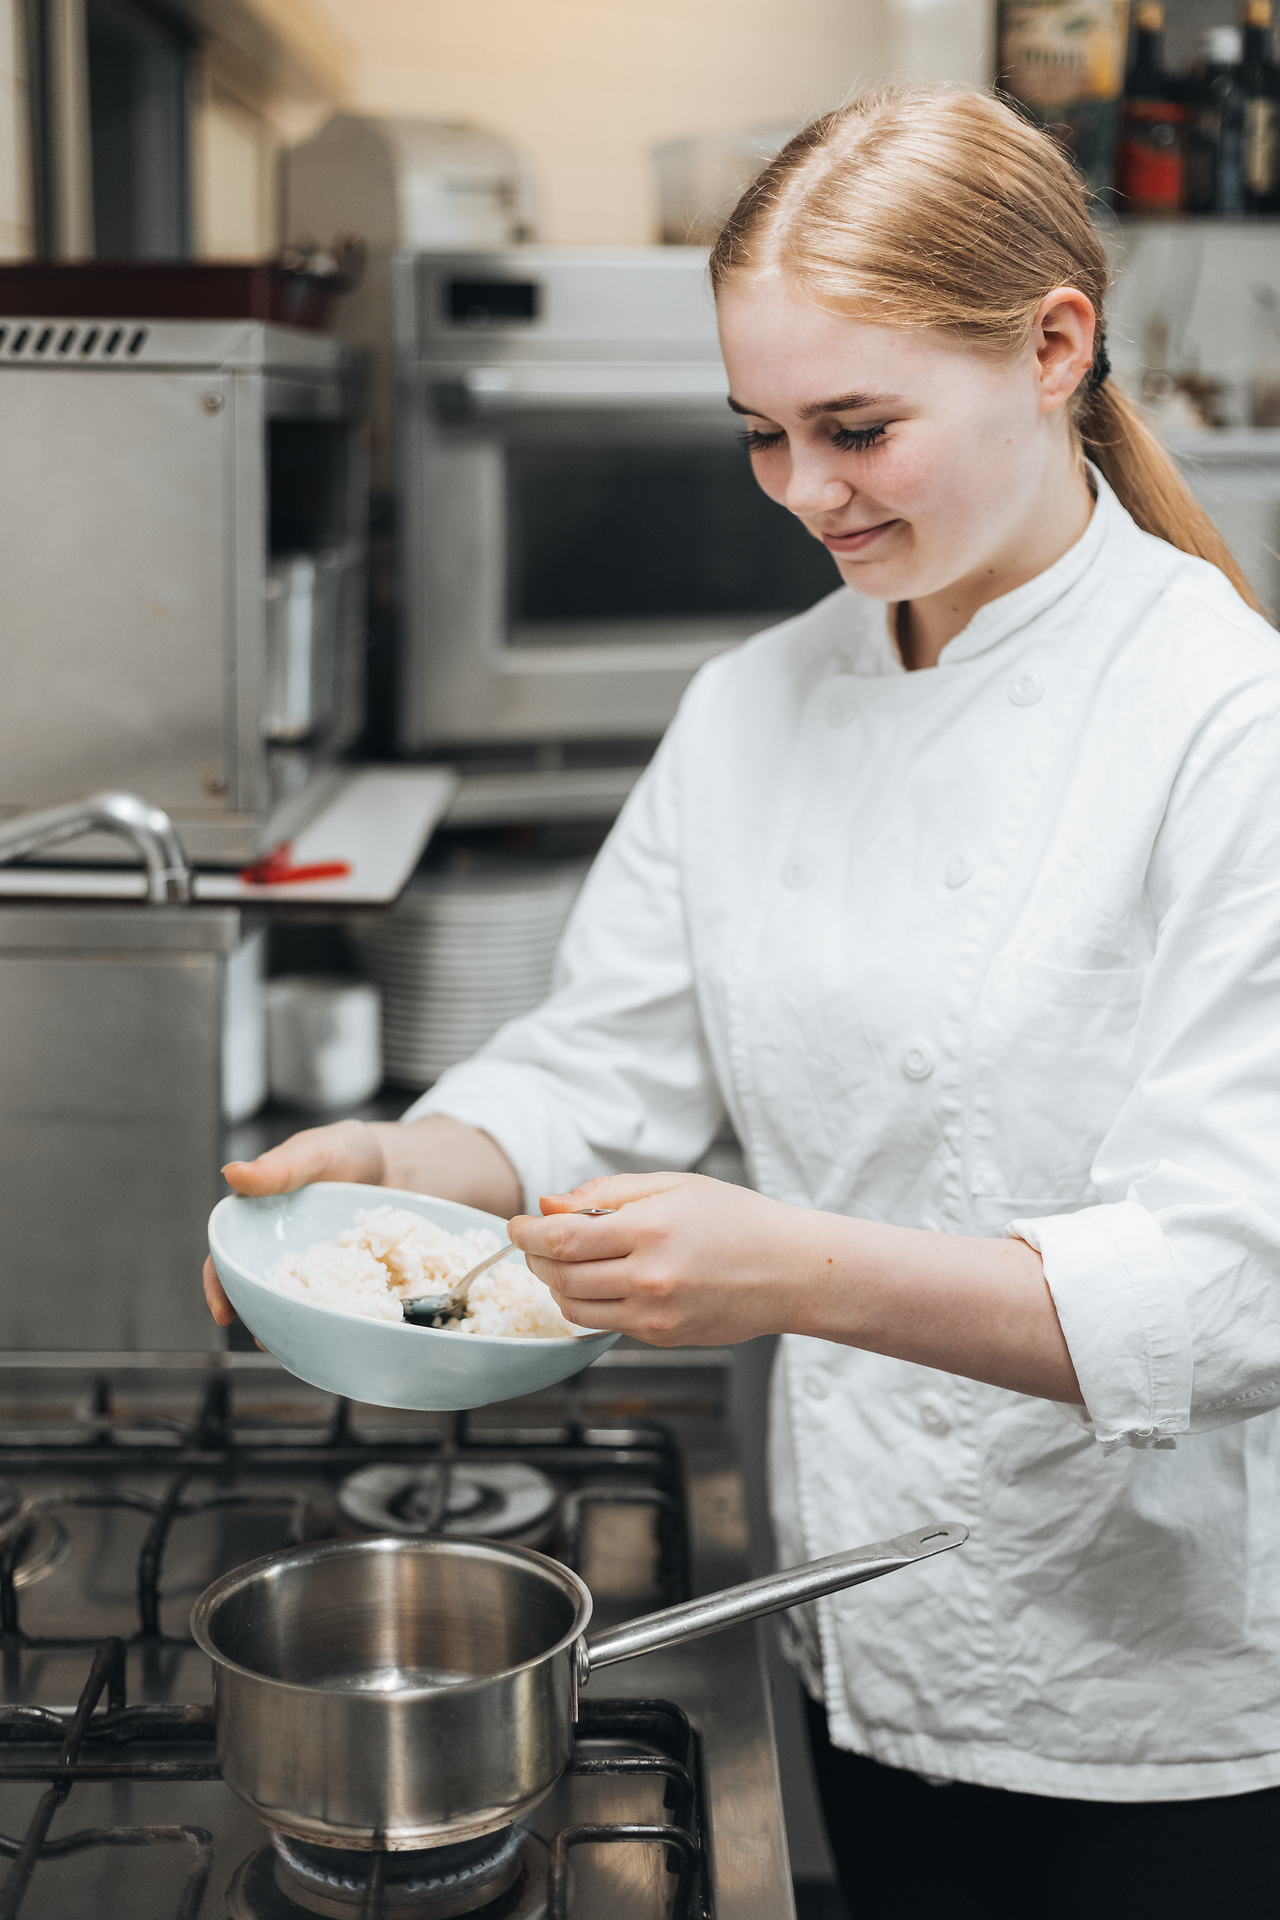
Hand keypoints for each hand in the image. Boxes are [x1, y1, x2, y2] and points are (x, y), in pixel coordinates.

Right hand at [203, 1119, 388, 1327]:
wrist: (402, 1165)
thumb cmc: (348, 1153)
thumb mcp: (316, 1153)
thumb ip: (280, 1166)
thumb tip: (231, 1174)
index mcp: (259, 1226)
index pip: (226, 1261)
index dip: (219, 1287)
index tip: (224, 1313)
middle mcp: (283, 1257)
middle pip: (259, 1296)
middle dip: (258, 1320)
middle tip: (267, 1341)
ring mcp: (320, 1276)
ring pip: (297, 1311)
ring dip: (297, 1331)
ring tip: (308, 1343)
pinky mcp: (354, 1287)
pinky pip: (341, 1311)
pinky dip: (341, 1324)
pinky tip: (350, 1332)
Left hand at [509, 1172, 809, 1345]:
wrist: (789, 1271)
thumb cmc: (736, 1220)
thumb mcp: (673, 1186)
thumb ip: (606, 1194)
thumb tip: (550, 1205)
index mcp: (651, 1230)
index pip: (562, 1239)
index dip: (527, 1234)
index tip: (516, 1225)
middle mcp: (650, 1278)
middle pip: (560, 1277)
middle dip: (535, 1258)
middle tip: (533, 1242)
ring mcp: (655, 1316)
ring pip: (575, 1308)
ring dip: (555, 1285)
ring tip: (564, 1263)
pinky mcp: (662, 1338)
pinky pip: (604, 1324)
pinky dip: (588, 1303)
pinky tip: (601, 1282)